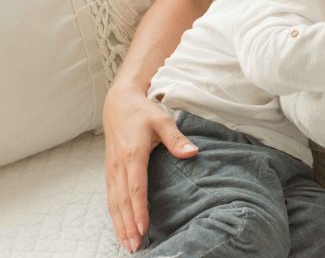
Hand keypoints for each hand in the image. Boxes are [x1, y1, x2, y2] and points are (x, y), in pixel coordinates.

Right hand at [103, 85, 198, 251]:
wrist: (118, 103)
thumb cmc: (142, 111)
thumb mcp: (162, 120)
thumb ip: (177, 138)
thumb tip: (193, 153)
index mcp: (132, 155)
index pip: (135, 188)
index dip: (139, 210)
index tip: (144, 228)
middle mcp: (118, 166)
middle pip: (122, 202)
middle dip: (128, 226)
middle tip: (135, 247)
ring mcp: (112, 170)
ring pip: (114, 203)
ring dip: (120, 224)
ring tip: (128, 244)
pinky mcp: (110, 171)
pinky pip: (110, 197)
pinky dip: (115, 214)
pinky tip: (120, 227)